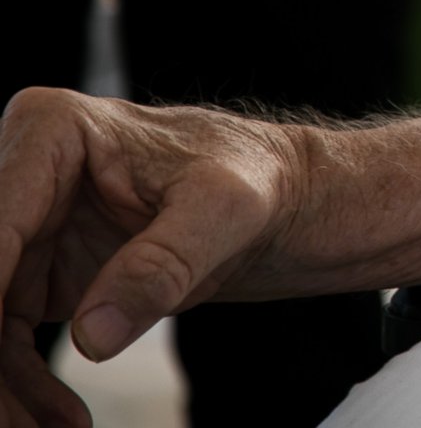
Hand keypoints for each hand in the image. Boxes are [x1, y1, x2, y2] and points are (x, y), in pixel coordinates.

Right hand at [0, 89, 306, 427]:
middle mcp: (23, 173)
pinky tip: (57, 420)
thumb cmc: (259, 179)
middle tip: (11, 423)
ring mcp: (24, 229)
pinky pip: (6, 341)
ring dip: (4, 387)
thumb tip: (94, 335)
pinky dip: (23, 387)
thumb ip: (162, 264)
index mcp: (54, 131)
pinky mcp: (34, 276)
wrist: (284, 197)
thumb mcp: (226, 211)